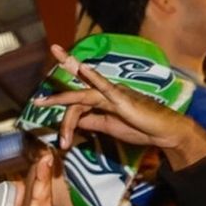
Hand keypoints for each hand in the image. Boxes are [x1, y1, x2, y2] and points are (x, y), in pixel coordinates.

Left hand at [40, 43, 205, 168]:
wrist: (164, 133)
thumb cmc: (140, 128)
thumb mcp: (108, 127)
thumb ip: (91, 121)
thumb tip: (73, 121)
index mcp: (102, 99)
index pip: (76, 103)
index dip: (64, 119)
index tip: (59, 136)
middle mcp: (105, 92)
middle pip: (78, 87)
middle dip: (61, 77)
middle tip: (43, 77)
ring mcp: (112, 93)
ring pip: (81, 96)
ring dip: (61, 103)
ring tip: (41, 104)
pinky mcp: (121, 98)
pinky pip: (104, 86)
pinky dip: (92, 77)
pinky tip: (82, 69)